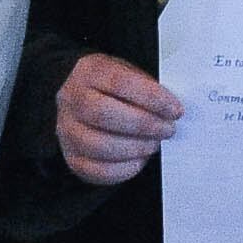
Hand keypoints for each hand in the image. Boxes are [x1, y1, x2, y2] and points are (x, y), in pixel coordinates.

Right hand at [55, 51, 183, 187]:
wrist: (81, 100)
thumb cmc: (112, 88)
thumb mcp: (128, 73)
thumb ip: (147, 88)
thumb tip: (171, 109)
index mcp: (89, 72)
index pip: (119, 82)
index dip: (151, 97)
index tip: (175, 110)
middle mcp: (72, 100)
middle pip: (103, 115)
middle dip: (144, 125)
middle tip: (167, 129)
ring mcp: (67, 130)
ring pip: (99, 146)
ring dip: (135, 147)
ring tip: (154, 143)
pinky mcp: (72, 157)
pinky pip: (96, 171)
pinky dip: (124, 169)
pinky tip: (139, 159)